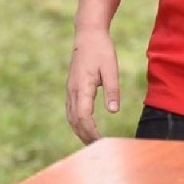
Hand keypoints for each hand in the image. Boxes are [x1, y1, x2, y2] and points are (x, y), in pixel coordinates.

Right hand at [66, 27, 119, 143]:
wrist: (87, 35)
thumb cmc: (101, 50)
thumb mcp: (110, 68)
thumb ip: (112, 89)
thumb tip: (114, 111)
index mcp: (82, 87)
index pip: (83, 116)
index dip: (91, 131)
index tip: (101, 141)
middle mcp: (72, 91)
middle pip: (74, 121)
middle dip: (85, 136)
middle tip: (98, 148)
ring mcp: (70, 90)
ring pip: (71, 117)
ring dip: (80, 131)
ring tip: (93, 142)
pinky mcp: (71, 88)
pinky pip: (71, 111)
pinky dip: (77, 123)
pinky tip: (86, 128)